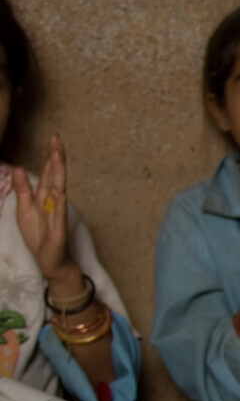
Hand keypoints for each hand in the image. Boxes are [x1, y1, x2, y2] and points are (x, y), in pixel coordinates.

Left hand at [13, 134, 80, 285]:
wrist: (51, 262)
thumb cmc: (40, 237)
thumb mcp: (24, 210)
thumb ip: (23, 189)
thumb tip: (19, 168)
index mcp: (44, 198)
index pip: (48, 173)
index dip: (50, 156)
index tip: (54, 138)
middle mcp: (53, 203)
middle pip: (55, 176)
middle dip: (56, 158)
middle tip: (57, 138)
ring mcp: (57, 216)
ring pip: (58, 190)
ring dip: (58, 174)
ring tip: (58, 157)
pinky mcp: (57, 231)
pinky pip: (58, 215)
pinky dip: (58, 203)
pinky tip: (59, 190)